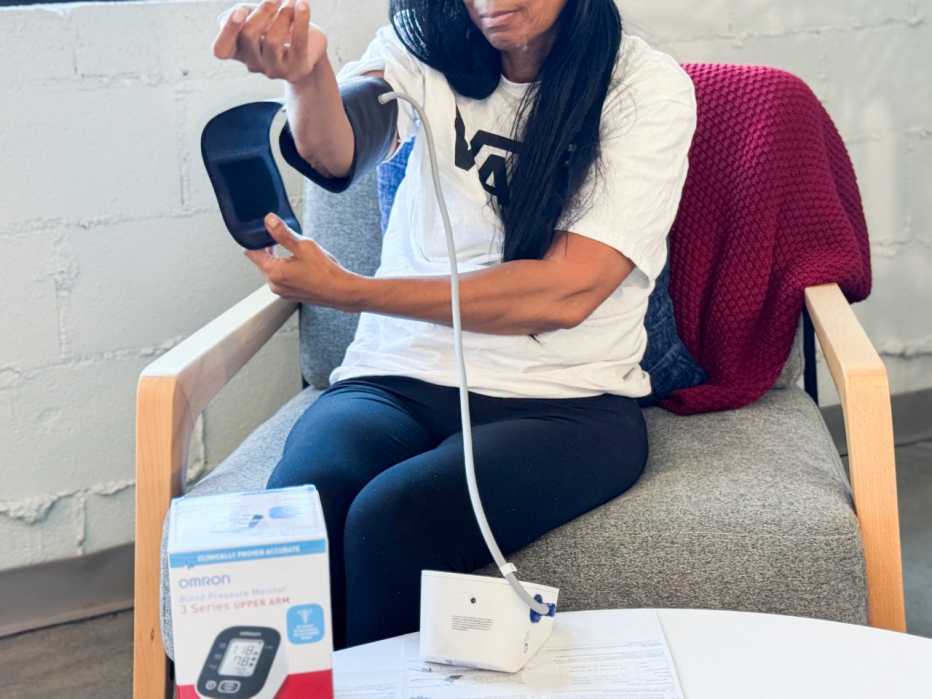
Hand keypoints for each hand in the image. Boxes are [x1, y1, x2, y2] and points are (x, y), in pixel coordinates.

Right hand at [213, 0, 327, 83]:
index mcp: (238, 52)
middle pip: (248, 35)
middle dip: (262, 11)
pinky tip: (302, 4)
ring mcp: (276, 70)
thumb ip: (240, 13)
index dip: (228, 30)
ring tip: (292, 2)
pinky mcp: (298, 68)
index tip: (241, 10)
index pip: (221, 50)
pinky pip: (298, 43)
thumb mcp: (253, 16)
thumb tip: (241, 14)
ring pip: (272, 39)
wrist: (309, 47)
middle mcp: (254, 64)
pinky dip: (300, 19)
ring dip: (283, 14)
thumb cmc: (275, 27)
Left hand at [245, 213, 359, 308]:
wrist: (342, 291)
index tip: (266, 233)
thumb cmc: (325, 271)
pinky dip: (288, 270)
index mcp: (273, 272)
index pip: (251, 252)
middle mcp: (274, 284)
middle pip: (262, 261)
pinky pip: (282, 279)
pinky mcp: (290, 295)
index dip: (257, 240)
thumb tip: (269, 220)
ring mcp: (282, 291)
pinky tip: (303, 266)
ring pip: (273, 270)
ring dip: (281, 260)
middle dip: (271, 249)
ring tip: (299, 255)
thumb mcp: (304, 245)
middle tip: (288, 241)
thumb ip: (282, 232)